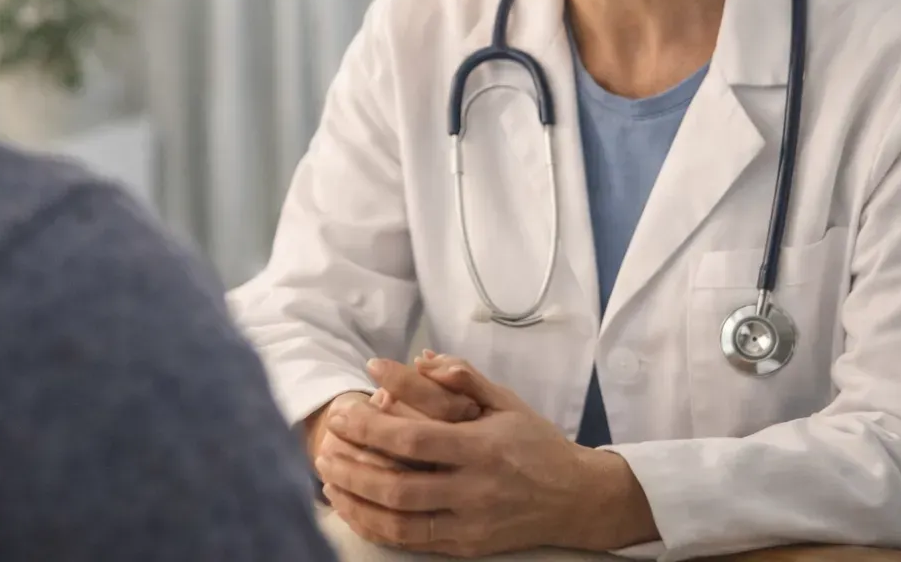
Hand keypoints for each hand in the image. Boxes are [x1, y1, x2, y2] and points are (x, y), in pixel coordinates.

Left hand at [318, 356, 658, 556]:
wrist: (576, 498)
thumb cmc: (535, 442)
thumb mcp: (506, 401)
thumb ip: (463, 377)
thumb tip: (421, 357)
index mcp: (481, 448)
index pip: (414, 439)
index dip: (371, 428)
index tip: (342, 414)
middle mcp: (474, 490)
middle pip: (398, 486)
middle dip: (352, 468)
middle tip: (324, 449)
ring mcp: (469, 523)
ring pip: (399, 522)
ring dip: (356, 502)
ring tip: (328, 480)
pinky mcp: (466, 546)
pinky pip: (411, 542)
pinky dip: (376, 527)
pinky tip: (354, 510)